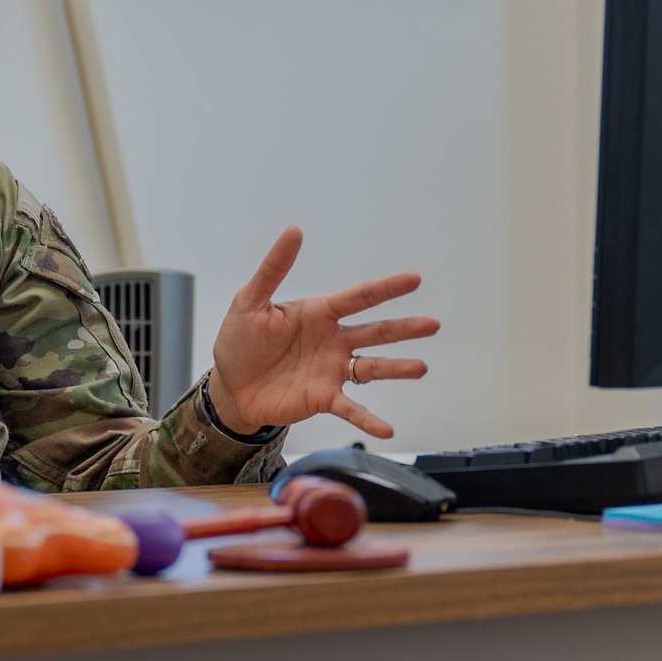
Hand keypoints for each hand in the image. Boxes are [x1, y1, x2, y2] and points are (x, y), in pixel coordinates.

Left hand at [208, 227, 439, 438]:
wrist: (229, 386)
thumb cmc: (239, 342)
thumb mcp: (250, 301)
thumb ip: (274, 268)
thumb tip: (293, 231)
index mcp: (319, 313)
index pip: (359, 297)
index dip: (386, 288)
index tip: (413, 279)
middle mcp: (332, 341)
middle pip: (375, 332)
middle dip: (404, 328)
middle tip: (432, 324)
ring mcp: (331, 371)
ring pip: (372, 368)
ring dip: (397, 368)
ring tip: (420, 368)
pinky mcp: (323, 398)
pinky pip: (351, 408)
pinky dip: (368, 419)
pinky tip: (386, 429)